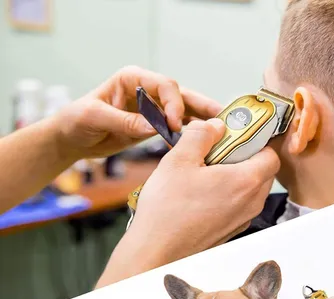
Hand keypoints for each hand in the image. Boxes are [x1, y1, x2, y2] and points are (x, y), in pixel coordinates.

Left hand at [53, 65, 221, 159]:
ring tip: (220, 130)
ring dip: (200, 121)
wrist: (73, 139)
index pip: (164, 85)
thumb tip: (154, 127)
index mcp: (133, 79)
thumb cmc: (77, 120)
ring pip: (183, 112)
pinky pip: (176, 128)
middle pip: (180, 95)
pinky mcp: (153, 126)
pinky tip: (201, 144)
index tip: (174, 124)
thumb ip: (124, 121)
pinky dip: (188, 135)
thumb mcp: (95, 117)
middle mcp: (147, 91)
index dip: (174, 103)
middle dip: (200, 106)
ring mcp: (152, 109)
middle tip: (218, 118)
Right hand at [96, 118, 279, 287]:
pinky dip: (229, 194)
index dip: (257, 141)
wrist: (156, 251)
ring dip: (236, 175)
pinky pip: (239, 205)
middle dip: (246, 156)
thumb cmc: (167, 209)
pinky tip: (202, 192)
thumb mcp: (179, 159)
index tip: (237, 134)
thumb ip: (201, 134)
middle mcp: (251, 203)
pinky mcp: (231, 230)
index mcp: (246, 182)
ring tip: (206, 171)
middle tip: (218, 149)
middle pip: (264, 172)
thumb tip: (215, 126)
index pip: (271, 155)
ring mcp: (242, 220)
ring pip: (251, 189)